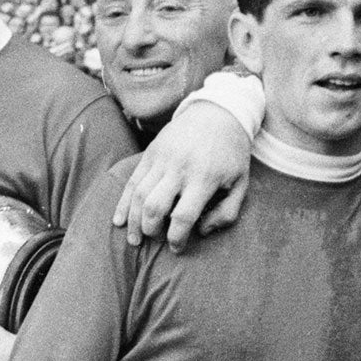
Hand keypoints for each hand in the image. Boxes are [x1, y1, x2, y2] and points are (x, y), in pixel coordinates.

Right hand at [111, 100, 252, 249]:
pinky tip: (119, 221)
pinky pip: (132, 182)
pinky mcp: (150, 153)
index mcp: (204, 178)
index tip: (176, 248)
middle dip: (151, 230)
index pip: (183, 215)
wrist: (217, 112)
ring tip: (134, 240)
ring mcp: (162, 159)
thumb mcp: (241, 183)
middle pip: (155, 207)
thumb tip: (201, 231)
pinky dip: (123, 203)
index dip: (177, 238)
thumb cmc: (232, 153)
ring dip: (133, 221)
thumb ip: (227, 213)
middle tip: (155, 241)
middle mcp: (179, 168)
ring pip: (139, 196)